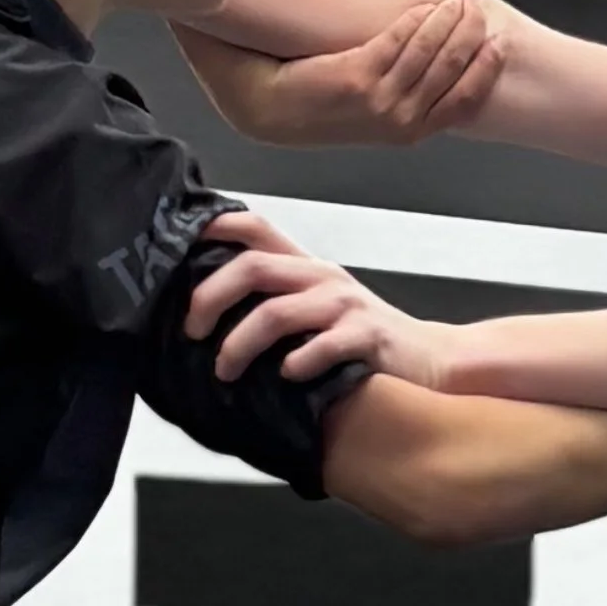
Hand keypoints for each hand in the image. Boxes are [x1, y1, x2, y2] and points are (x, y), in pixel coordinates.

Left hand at [186, 213, 456, 389]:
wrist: (430, 362)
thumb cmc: (365, 342)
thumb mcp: (320, 309)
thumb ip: (277, 302)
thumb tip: (207, 315)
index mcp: (306, 268)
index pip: (255, 229)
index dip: (214, 228)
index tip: (176, 245)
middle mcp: (321, 278)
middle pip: (253, 268)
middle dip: (210, 298)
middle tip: (192, 333)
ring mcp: (345, 306)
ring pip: (276, 313)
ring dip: (240, 344)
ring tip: (225, 371)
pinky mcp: (366, 337)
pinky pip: (322, 345)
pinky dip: (297, 362)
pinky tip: (286, 377)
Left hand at [243, 0, 503, 149]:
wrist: (270, 110)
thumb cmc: (320, 105)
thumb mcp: (373, 111)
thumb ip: (405, 93)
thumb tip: (435, 58)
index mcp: (409, 132)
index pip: (464, 102)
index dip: (485, 71)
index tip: (499, 44)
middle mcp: (398, 121)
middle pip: (451, 74)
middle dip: (471, 38)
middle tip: (478, 11)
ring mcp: (377, 101)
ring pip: (428, 56)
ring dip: (448, 24)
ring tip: (457, 2)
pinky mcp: (355, 78)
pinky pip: (397, 44)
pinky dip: (416, 22)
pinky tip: (425, 7)